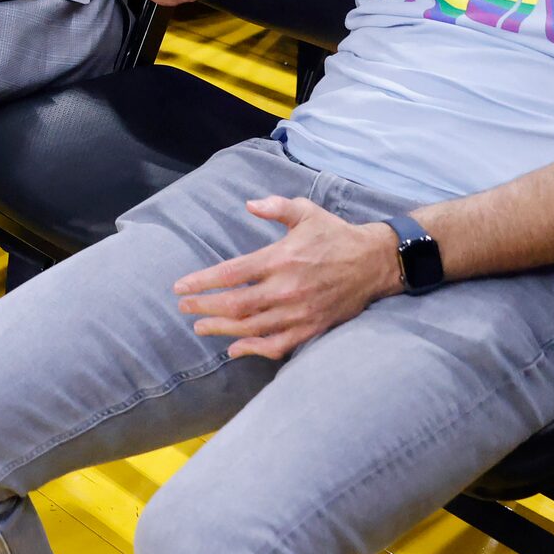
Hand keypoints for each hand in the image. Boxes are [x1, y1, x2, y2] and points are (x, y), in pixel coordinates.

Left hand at [172, 197, 404, 359]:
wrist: (373, 263)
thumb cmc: (334, 235)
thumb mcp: (306, 211)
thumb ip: (275, 206)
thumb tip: (249, 204)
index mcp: (280, 259)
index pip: (231, 274)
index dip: (202, 282)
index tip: (180, 287)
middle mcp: (286, 289)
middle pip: (235, 305)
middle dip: (204, 307)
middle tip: (183, 307)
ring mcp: (298, 312)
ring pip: (251, 328)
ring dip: (221, 329)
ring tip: (200, 327)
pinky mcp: (310, 328)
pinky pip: (277, 346)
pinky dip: (253, 349)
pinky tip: (234, 349)